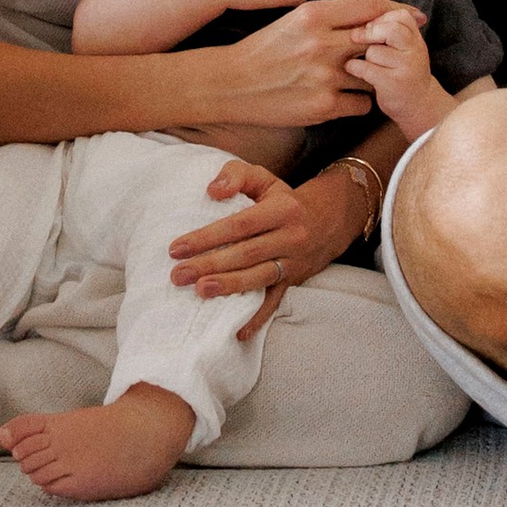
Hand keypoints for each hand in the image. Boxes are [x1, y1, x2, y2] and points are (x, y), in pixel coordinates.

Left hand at [167, 160, 330, 337]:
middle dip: (210, 265)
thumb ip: (235, 175)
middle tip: (178, 275)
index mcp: (282, 209)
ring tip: (200, 292)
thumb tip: (212, 191)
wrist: (329, 220)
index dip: (208, 237)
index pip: (240, 224)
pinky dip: (257, 319)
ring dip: (229, 287)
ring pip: (260, 277)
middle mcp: (291, 237)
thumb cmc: (283, 199)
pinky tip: (238, 332)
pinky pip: (275, 302)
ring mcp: (294, 263)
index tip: (177, 248)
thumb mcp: (263, 178)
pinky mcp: (294, 282)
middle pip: (247, 253)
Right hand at [203, 0, 392, 124]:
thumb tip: (370, 18)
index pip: (371, 7)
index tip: (414, 16)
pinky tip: (345, 98)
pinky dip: (359, 101)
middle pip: (379, 40)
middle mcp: (322, 43)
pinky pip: (362, 104)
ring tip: (362, 79)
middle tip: (403, 51)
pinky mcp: (323, 106)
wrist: (231, 83)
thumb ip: (330, 18)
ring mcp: (324, 76)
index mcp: (314, 15)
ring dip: (374, 77)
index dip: (398, 10)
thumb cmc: (263, 49)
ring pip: (375, 75)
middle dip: (393, 45)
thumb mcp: (294, 20)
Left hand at [341, 2, 447, 136]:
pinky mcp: (394, 84)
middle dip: (369, 33)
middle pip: (389, 29)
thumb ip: (387, 28)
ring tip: (366, 64)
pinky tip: (354, 71)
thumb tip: (358, 17)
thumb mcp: (402, 47)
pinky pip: (365, 68)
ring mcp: (407, 67)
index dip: (379, 19)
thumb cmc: (401, 71)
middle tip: (357, 38)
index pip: (399, 15)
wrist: (418, 105)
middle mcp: (416, 51)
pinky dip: (355, 68)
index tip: (369, 27)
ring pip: (373, 50)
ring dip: (362, 56)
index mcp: (416, 38)